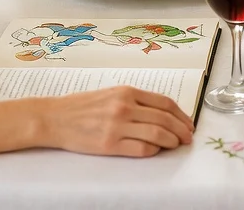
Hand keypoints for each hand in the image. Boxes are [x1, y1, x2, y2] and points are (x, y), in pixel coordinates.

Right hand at [42, 86, 193, 156]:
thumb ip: (136, 101)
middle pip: (165, 118)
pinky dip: (153, 150)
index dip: (182, 115)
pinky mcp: (108, 144)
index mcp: (128, 92)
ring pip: (156, 134)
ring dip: (171, 141)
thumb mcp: (112, 94)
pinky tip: (155, 151)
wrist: (55, 118)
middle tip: (188, 138)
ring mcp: (117, 126)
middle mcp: (125, 107)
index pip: (165, 103)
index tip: (189, 123)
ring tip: (176, 145)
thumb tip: (163, 114)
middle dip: (181, 130)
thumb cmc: (82, 106)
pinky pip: (140, 148)